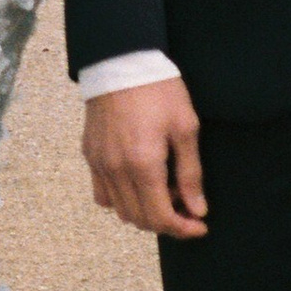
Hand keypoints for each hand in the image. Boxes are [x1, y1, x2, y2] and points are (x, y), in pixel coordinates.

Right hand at [82, 76, 208, 239]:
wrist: (120, 61)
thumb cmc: (158, 90)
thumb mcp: (185, 128)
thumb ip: (190, 173)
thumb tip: (197, 208)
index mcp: (143, 165)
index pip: (160, 218)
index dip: (183, 229)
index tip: (200, 226)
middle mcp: (116, 170)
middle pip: (140, 220)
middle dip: (167, 222)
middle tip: (187, 206)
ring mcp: (99, 164)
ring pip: (120, 210)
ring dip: (145, 211)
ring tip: (164, 188)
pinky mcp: (90, 155)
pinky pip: (102, 194)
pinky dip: (122, 199)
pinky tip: (138, 181)